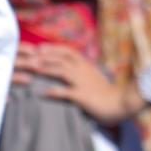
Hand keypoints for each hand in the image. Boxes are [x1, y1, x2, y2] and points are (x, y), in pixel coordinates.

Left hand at [16, 43, 145, 125]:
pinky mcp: (83, 96)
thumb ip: (80, 71)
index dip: (52, 48)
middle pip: (60, 58)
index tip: (38, 47)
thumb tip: (65, 66)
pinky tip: (42, 93)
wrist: (122, 103)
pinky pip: (66, 92)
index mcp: (85, 65)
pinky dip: (53, 91)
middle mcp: (83, 71)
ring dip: (45, 68)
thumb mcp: (92, 76)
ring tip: (32, 68)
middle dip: (43, 56)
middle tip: (28, 57)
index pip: (67, 51)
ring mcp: (83, 82)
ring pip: (61, 70)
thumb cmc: (105, 92)